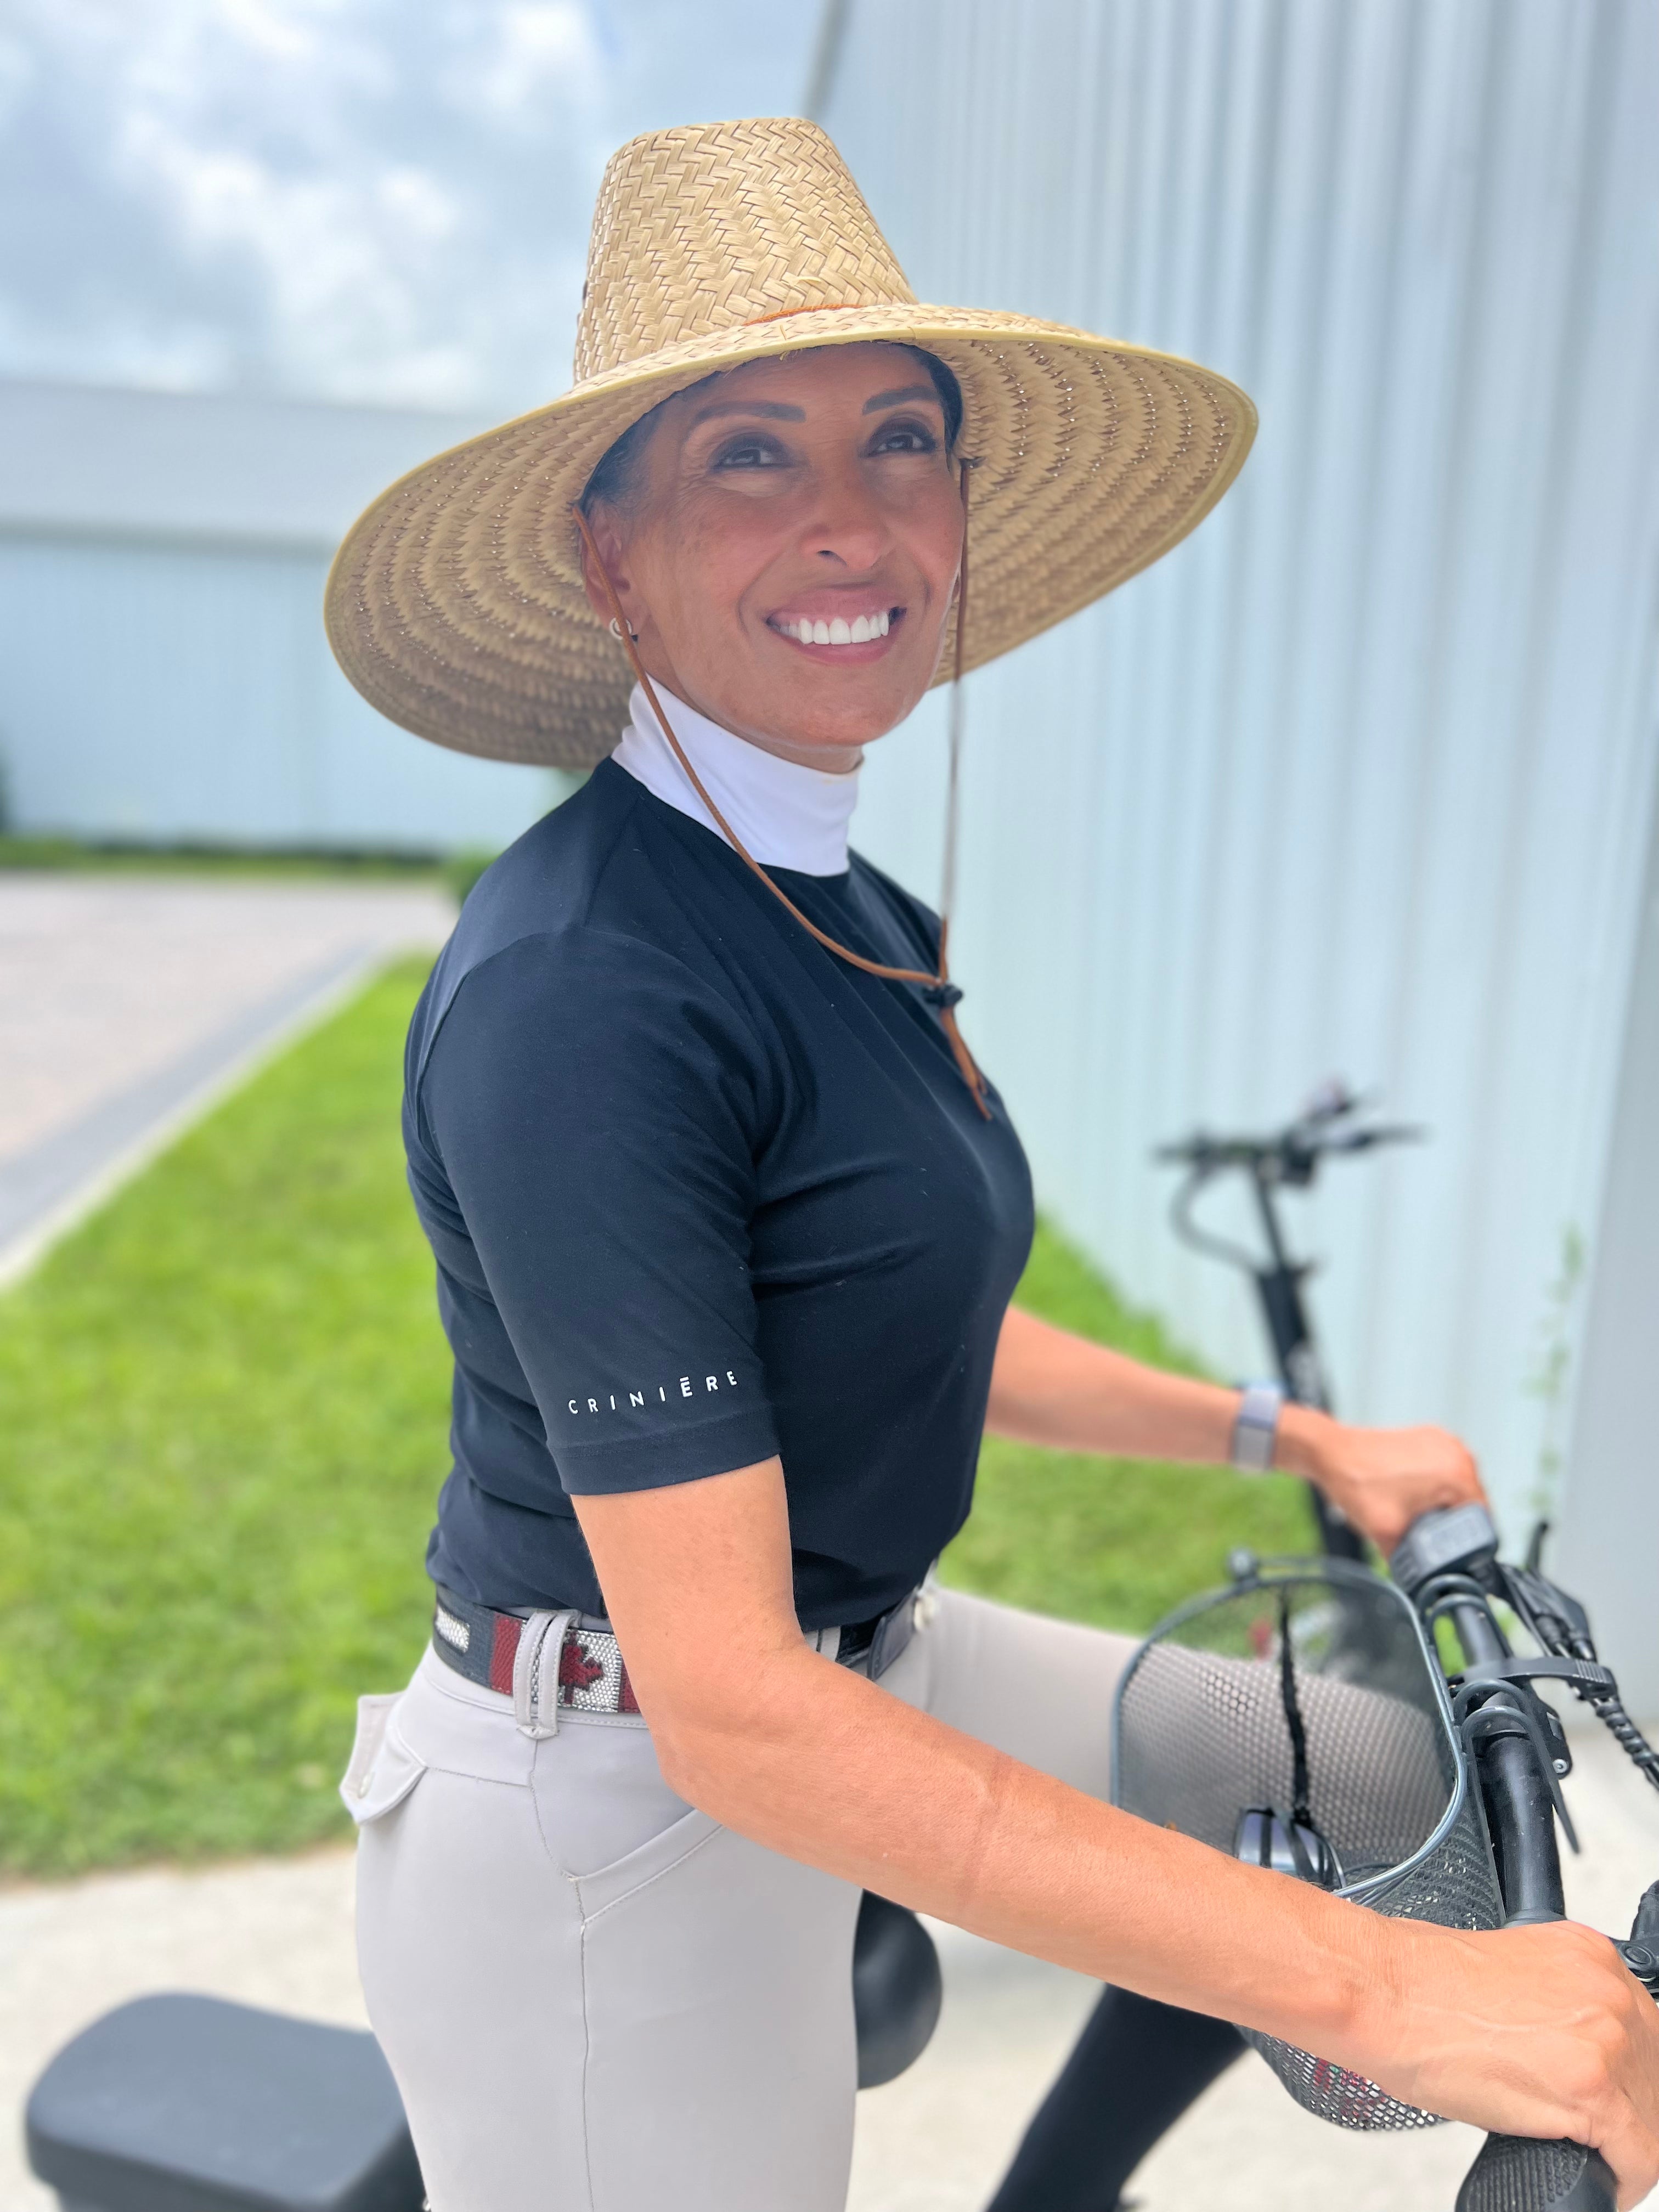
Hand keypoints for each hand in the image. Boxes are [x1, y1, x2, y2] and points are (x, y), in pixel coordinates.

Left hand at [1276, 1404, 1484, 1552]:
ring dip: (1444, 1504)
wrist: (1331, 1453)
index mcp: (1457, 1472)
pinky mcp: (1431, 1438)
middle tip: (1428, 1534)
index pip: (1483, 1518)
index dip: (1468, 1541)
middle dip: (1453, 1523)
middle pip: (1472, 1502)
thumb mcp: (1387, 1534)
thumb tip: (1419, 1584)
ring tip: (1416, 1512)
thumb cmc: (1356, 1482)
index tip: (1452, 1551)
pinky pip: (1445, 1470)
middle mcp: (1456, 1452)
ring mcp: (1444, 1442)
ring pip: (1459, 1487)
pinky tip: (1413, 1496)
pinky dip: (1434, 1486)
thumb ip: (1409, 1562)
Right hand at [1358, 1919, 1658, 2208]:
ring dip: (1629, 2146)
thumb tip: (1563, 2045)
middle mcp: (1607, 1990)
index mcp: (1589, 1955)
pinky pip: (1640, 2155)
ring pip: (1653, 2117)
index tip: (1615, 2097)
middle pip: (1654, 2073)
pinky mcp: (1589, 2089)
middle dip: (1631, 2111)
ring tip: (1597, 2159)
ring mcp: (1603, 2038)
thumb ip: (1555, 1998)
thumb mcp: (1511, 1970)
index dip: (1630, 2075)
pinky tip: (1602, 2182)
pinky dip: (1625, 2178)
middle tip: (1600, 2134)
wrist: (1386, 1992)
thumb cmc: (1421, 1983)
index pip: (1643, 2030)